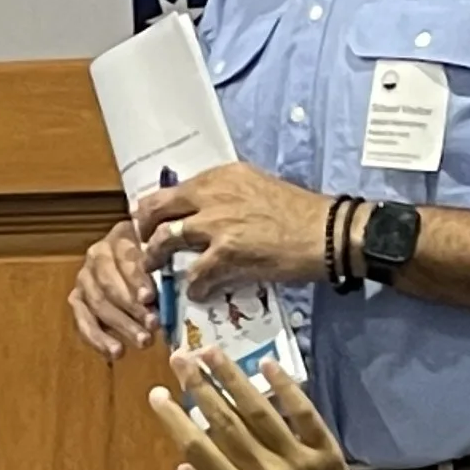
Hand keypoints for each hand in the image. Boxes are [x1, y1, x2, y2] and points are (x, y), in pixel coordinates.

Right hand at [70, 219, 159, 357]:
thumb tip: (183, 292)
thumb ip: (169, 269)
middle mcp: (97, 254)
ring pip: (97, 304)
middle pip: (109, 283)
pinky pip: (83, 321)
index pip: (126, 258)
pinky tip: (116, 352)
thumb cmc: (160, 262)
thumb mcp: (166, 257)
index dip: (137, 280)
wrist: (136, 266)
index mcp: (121, 237)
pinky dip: (98, 339)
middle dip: (131, 308)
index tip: (150, 299)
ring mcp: (84, 278)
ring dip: (121, 325)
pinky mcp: (77, 299)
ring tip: (143, 342)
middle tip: (153, 326)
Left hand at [133, 163, 332, 292]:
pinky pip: (194, 275)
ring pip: (165, 240)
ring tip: (155, 269)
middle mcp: (213, 195)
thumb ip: (225, 194)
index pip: (172, 190)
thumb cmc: (298, 212)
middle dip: (142, 229)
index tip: (150, 220)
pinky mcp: (227, 254)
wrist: (327, 232)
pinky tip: (198, 292)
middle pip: (157, 210)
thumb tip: (200, 209)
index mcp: (221, 177)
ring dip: (154, 258)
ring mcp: (217, 224)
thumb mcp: (256, 187)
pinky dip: (193, 287)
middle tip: (142, 244)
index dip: (155, 208)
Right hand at [146, 351, 385, 469]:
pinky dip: (285, 388)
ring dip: (233, 377)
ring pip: (259, 410)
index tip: (156, 394)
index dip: (174, 418)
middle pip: (225, 420)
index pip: (197, 447)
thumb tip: (181, 469)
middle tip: (179, 357)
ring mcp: (298, 459)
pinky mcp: (325, 451)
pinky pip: (303, 413)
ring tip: (211, 352)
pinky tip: (266, 364)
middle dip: (198, 385)